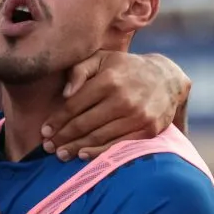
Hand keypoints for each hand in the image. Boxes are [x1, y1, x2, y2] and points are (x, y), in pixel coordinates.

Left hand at [41, 51, 190, 160]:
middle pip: (83, 124)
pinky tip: (83, 155)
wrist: (168, 78)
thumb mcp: (102, 59)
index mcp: (109, 80)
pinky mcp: (148, 129)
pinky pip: (118, 145)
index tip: (44, 131)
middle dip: (62, 137)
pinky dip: (98, 152)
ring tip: (61, 154)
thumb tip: (65, 93)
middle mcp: (123, 99)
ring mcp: (137, 116)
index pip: (74, 105)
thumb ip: (79, 70)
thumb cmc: (126, 68)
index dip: (57, 120)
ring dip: (76, 148)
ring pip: (98, 137)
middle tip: (48, 147)